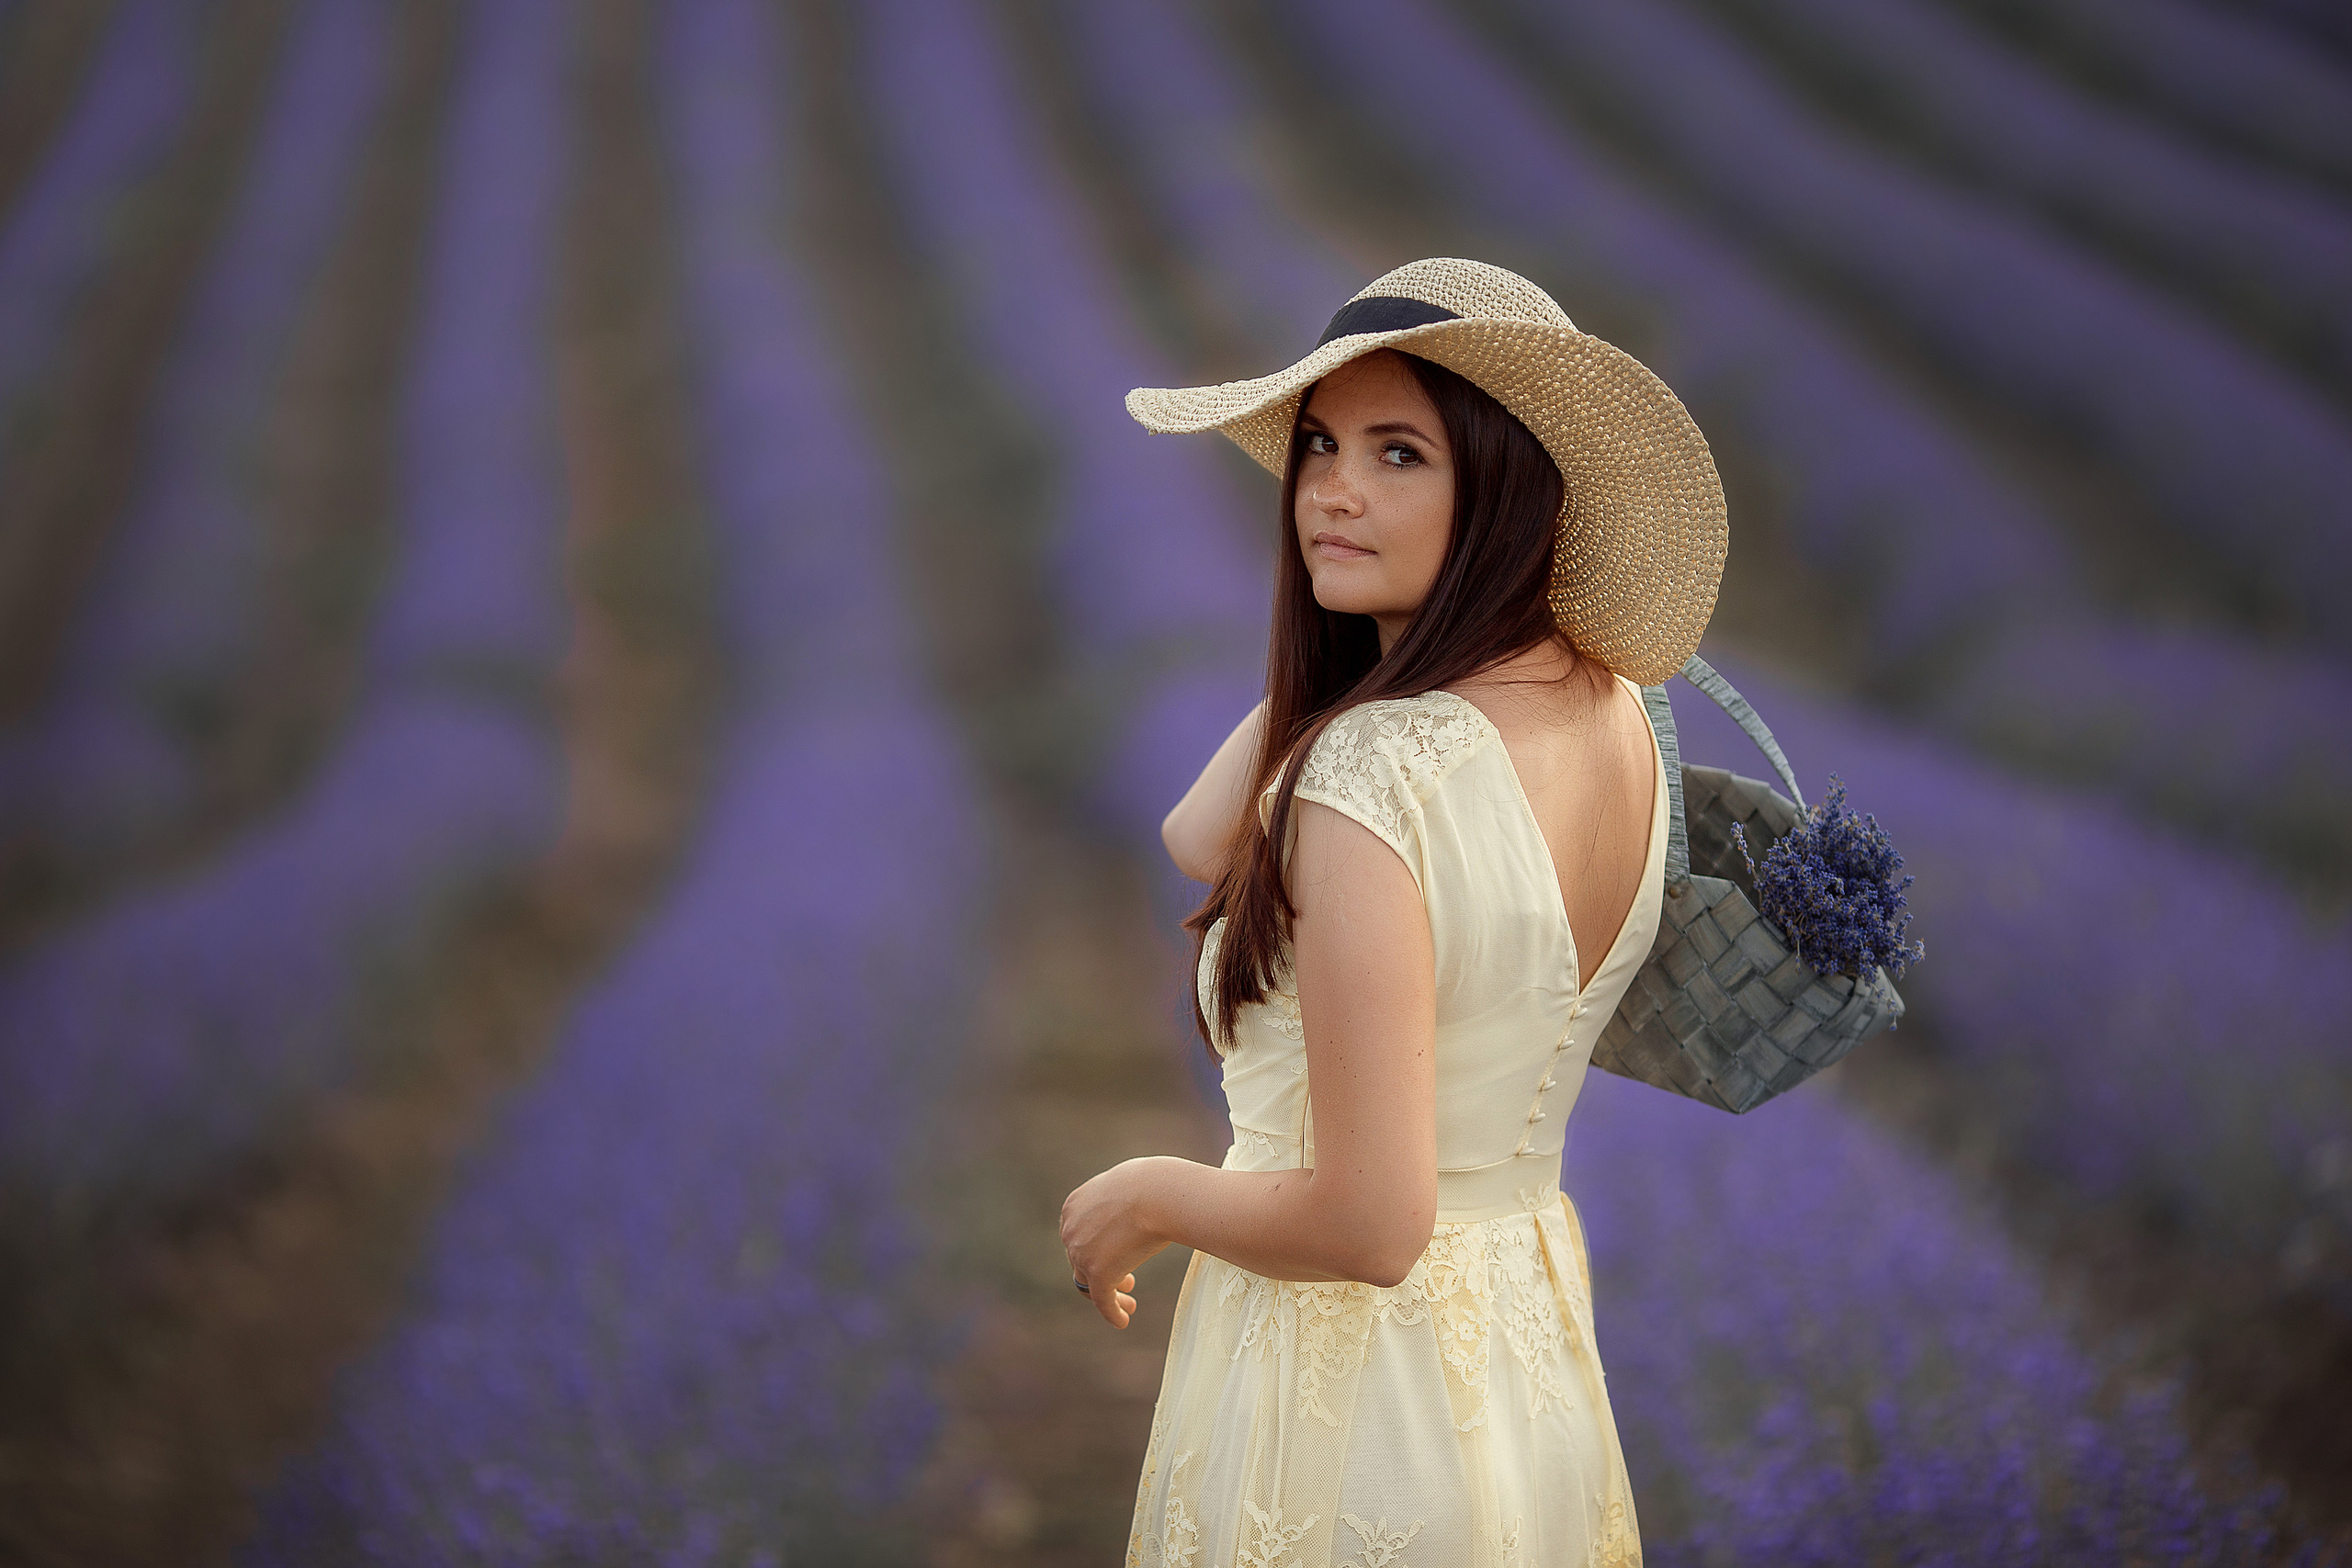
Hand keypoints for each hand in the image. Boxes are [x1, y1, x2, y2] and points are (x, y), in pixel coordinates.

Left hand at [1060, 1157, 1171, 1328]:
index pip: (1079, 1235)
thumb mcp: (1127, 1185)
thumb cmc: (1153, 1184)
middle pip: (1082, 1259)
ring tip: (1129, 1302)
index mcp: (1074, 1205)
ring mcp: (1081, 1253)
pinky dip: (1111, 1312)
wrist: (1158, 1193)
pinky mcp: (1098, 1274)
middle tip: (1128, 1282)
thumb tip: (1137, 1205)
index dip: (1095, 1249)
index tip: (1116, 1256)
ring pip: (1090, 1283)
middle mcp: (1071, 1230)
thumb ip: (1122, 1200)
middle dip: (1102, 1271)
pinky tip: (1123, 1321)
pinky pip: (1101, 1300)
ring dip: (1109, 1294)